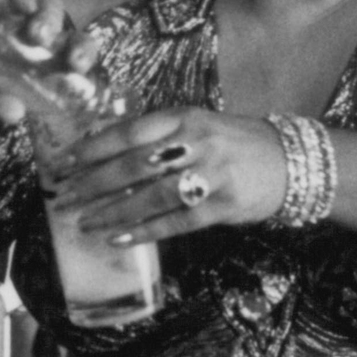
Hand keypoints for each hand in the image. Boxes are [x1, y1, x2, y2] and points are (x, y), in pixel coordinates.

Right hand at [0, 0, 95, 134]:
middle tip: (43, 38)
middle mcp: (23, 43)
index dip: (81, 54)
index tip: (77, 63)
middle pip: (57, 27)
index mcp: (31, 73)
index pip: (68, 59)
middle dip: (59, 27)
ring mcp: (2, 20)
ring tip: (26, 16)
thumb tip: (14, 113)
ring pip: (34, 3)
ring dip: (36, 6)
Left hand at [46, 106, 287, 243]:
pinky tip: (118, 239)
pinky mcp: (222, 207)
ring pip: (151, 197)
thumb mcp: (199, 124)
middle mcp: (197, 143)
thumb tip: (106, 150)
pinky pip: (175, 222)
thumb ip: (159, 134)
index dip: (94, 148)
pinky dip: (144, 231)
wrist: (291, 162)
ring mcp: (211, 175)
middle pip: (134, 165)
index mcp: (185, 117)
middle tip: (65, 198)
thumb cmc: (235, 143)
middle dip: (94, 184)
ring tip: (84, 223)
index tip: (66, 162)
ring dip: (112, 212)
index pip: (130, 131)